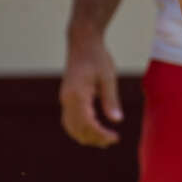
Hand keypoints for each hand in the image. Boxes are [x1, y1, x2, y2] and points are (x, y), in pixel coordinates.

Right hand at [59, 23, 124, 146]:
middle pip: (78, 129)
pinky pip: (69, 120)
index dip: (101, 135)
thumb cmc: (97, 56)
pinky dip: (80, 129)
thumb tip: (116, 120)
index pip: (87, 124)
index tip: (115, 138)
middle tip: (113, 140)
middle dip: (95, 138)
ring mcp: (65, 98)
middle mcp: (67, 99)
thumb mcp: (108, 77)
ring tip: (104, 140)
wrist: (82, 41)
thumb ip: (111, 100)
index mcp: (77, 95)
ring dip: (86, 136)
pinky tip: (93, 130)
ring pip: (71, 127)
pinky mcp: (66, 97)